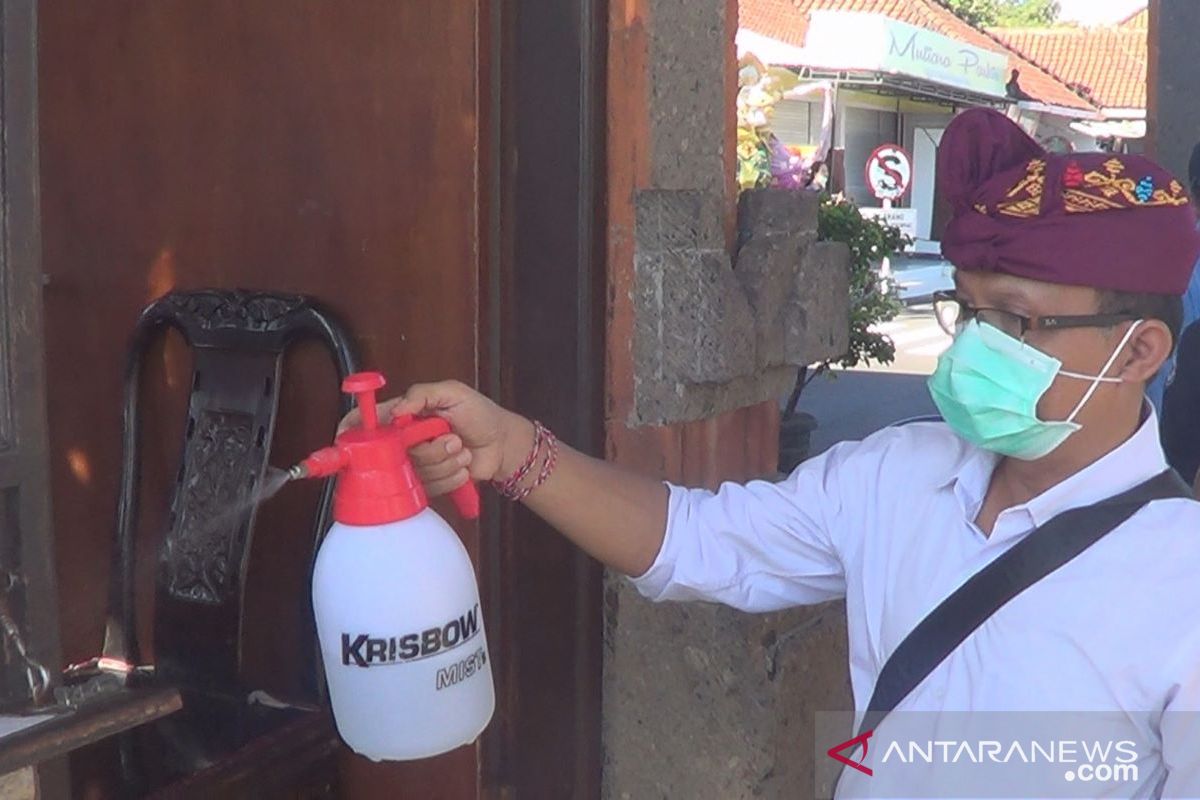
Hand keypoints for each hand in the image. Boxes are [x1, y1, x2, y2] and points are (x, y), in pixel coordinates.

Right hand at [338, 380, 532, 496]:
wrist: (503, 444)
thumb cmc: (480, 413)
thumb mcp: (454, 392)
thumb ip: (422, 395)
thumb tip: (396, 409)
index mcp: (404, 415)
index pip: (368, 422)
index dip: (352, 432)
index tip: (347, 439)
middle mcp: (405, 441)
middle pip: (392, 454)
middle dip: (428, 448)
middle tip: (452, 438)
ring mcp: (416, 464)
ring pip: (413, 472)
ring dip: (445, 461)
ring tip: (462, 449)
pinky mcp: (428, 484)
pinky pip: (429, 488)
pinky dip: (451, 476)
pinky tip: (463, 465)